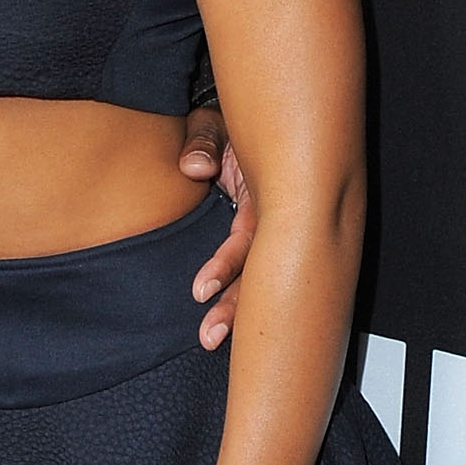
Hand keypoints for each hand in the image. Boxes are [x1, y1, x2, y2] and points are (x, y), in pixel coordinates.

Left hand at [178, 110, 253, 350]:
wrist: (244, 126)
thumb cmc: (229, 129)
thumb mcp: (214, 126)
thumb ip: (203, 142)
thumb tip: (195, 168)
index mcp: (264, 194)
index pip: (249, 238)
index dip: (227, 265)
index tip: (200, 291)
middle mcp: (270, 218)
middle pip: (261, 270)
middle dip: (237, 306)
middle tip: (211, 337)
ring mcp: (265, 229)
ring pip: (258, 276)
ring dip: (237, 308)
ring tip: (212, 339)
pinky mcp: (257, 234)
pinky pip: (251, 269)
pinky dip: (241, 296)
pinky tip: (228, 323)